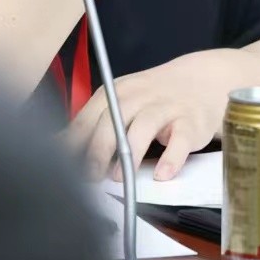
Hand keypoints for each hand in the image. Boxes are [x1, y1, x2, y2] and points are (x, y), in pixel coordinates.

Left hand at [68, 52, 236, 182]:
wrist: (203, 81)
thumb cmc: (154, 98)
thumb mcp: (122, 102)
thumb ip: (94, 123)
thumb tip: (56, 145)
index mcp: (117, 92)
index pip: (89, 116)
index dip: (74, 142)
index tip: (63, 166)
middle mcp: (140, 96)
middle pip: (113, 120)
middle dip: (98, 149)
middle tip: (90, 176)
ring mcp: (167, 108)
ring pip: (144, 127)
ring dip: (130, 154)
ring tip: (120, 178)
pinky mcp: (191, 122)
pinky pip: (181, 140)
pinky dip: (171, 158)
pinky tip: (162, 175)